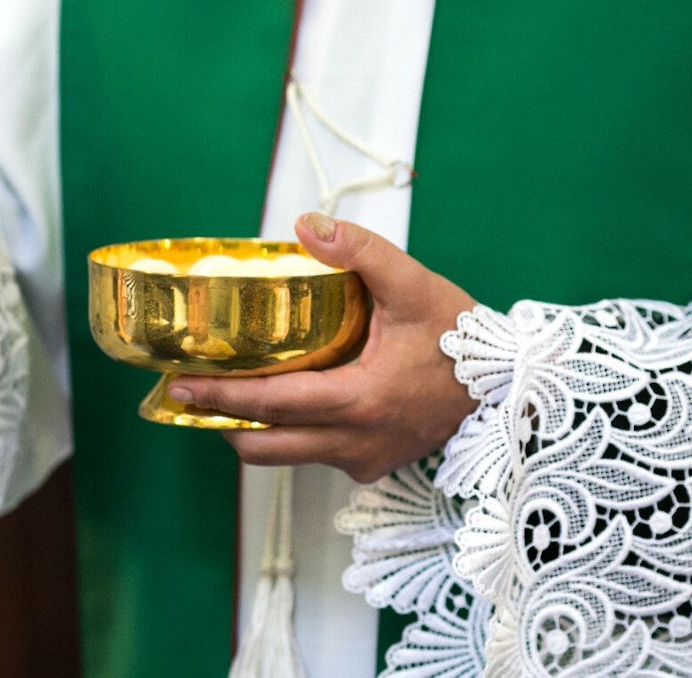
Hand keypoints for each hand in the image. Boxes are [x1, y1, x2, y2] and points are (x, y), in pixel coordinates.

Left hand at [169, 213, 478, 482]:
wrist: (512, 389)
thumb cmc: (464, 339)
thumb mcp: (415, 285)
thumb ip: (361, 252)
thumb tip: (305, 226)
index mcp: (360, 401)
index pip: (272, 404)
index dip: (221, 396)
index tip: (178, 384)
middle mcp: (355, 443)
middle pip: (264, 446)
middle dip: (219, 421)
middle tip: (189, 393)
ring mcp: (365, 460)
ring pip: (288, 456)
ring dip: (253, 430)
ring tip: (228, 396)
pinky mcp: (374, 466)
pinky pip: (317, 456)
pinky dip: (291, 434)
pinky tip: (288, 400)